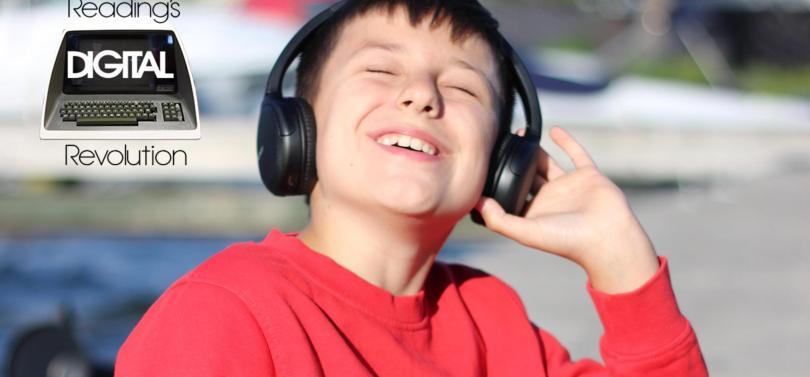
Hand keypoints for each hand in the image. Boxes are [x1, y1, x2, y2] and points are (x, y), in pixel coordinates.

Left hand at [475, 126, 659, 293]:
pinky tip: (553, 130)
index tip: (483, 165)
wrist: (608, 237)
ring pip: (548, 163)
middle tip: (500, 142)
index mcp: (534, 212)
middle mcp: (550, 199)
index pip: (511, 194)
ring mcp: (569, 187)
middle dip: (514, 162)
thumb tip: (475, 202)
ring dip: (535, 150)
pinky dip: (566, 141)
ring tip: (520, 134)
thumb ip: (499, 219)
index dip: (497, 182)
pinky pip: (576, 154)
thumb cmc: (567, 240)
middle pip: (526, 175)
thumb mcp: (526, 232)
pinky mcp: (588, 176)